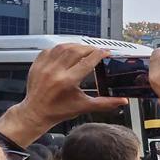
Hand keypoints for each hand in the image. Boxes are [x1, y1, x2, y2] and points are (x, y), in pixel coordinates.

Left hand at [0, 44, 126, 146]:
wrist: (36, 113)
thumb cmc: (59, 111)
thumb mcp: (84, 106)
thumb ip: (105, 103)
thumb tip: (122, 100)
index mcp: (67, 82)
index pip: (87, 61)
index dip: (99, 54)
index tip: (105, 52)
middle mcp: (55, 72)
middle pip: (76, 51)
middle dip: (89, 48)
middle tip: (96, 51)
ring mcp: (44, 67)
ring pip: (63, 47)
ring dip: (75, 46)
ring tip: (83, 49)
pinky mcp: (37, 65)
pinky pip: (50, 49)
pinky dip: (61, 48)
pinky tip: (67, 51)